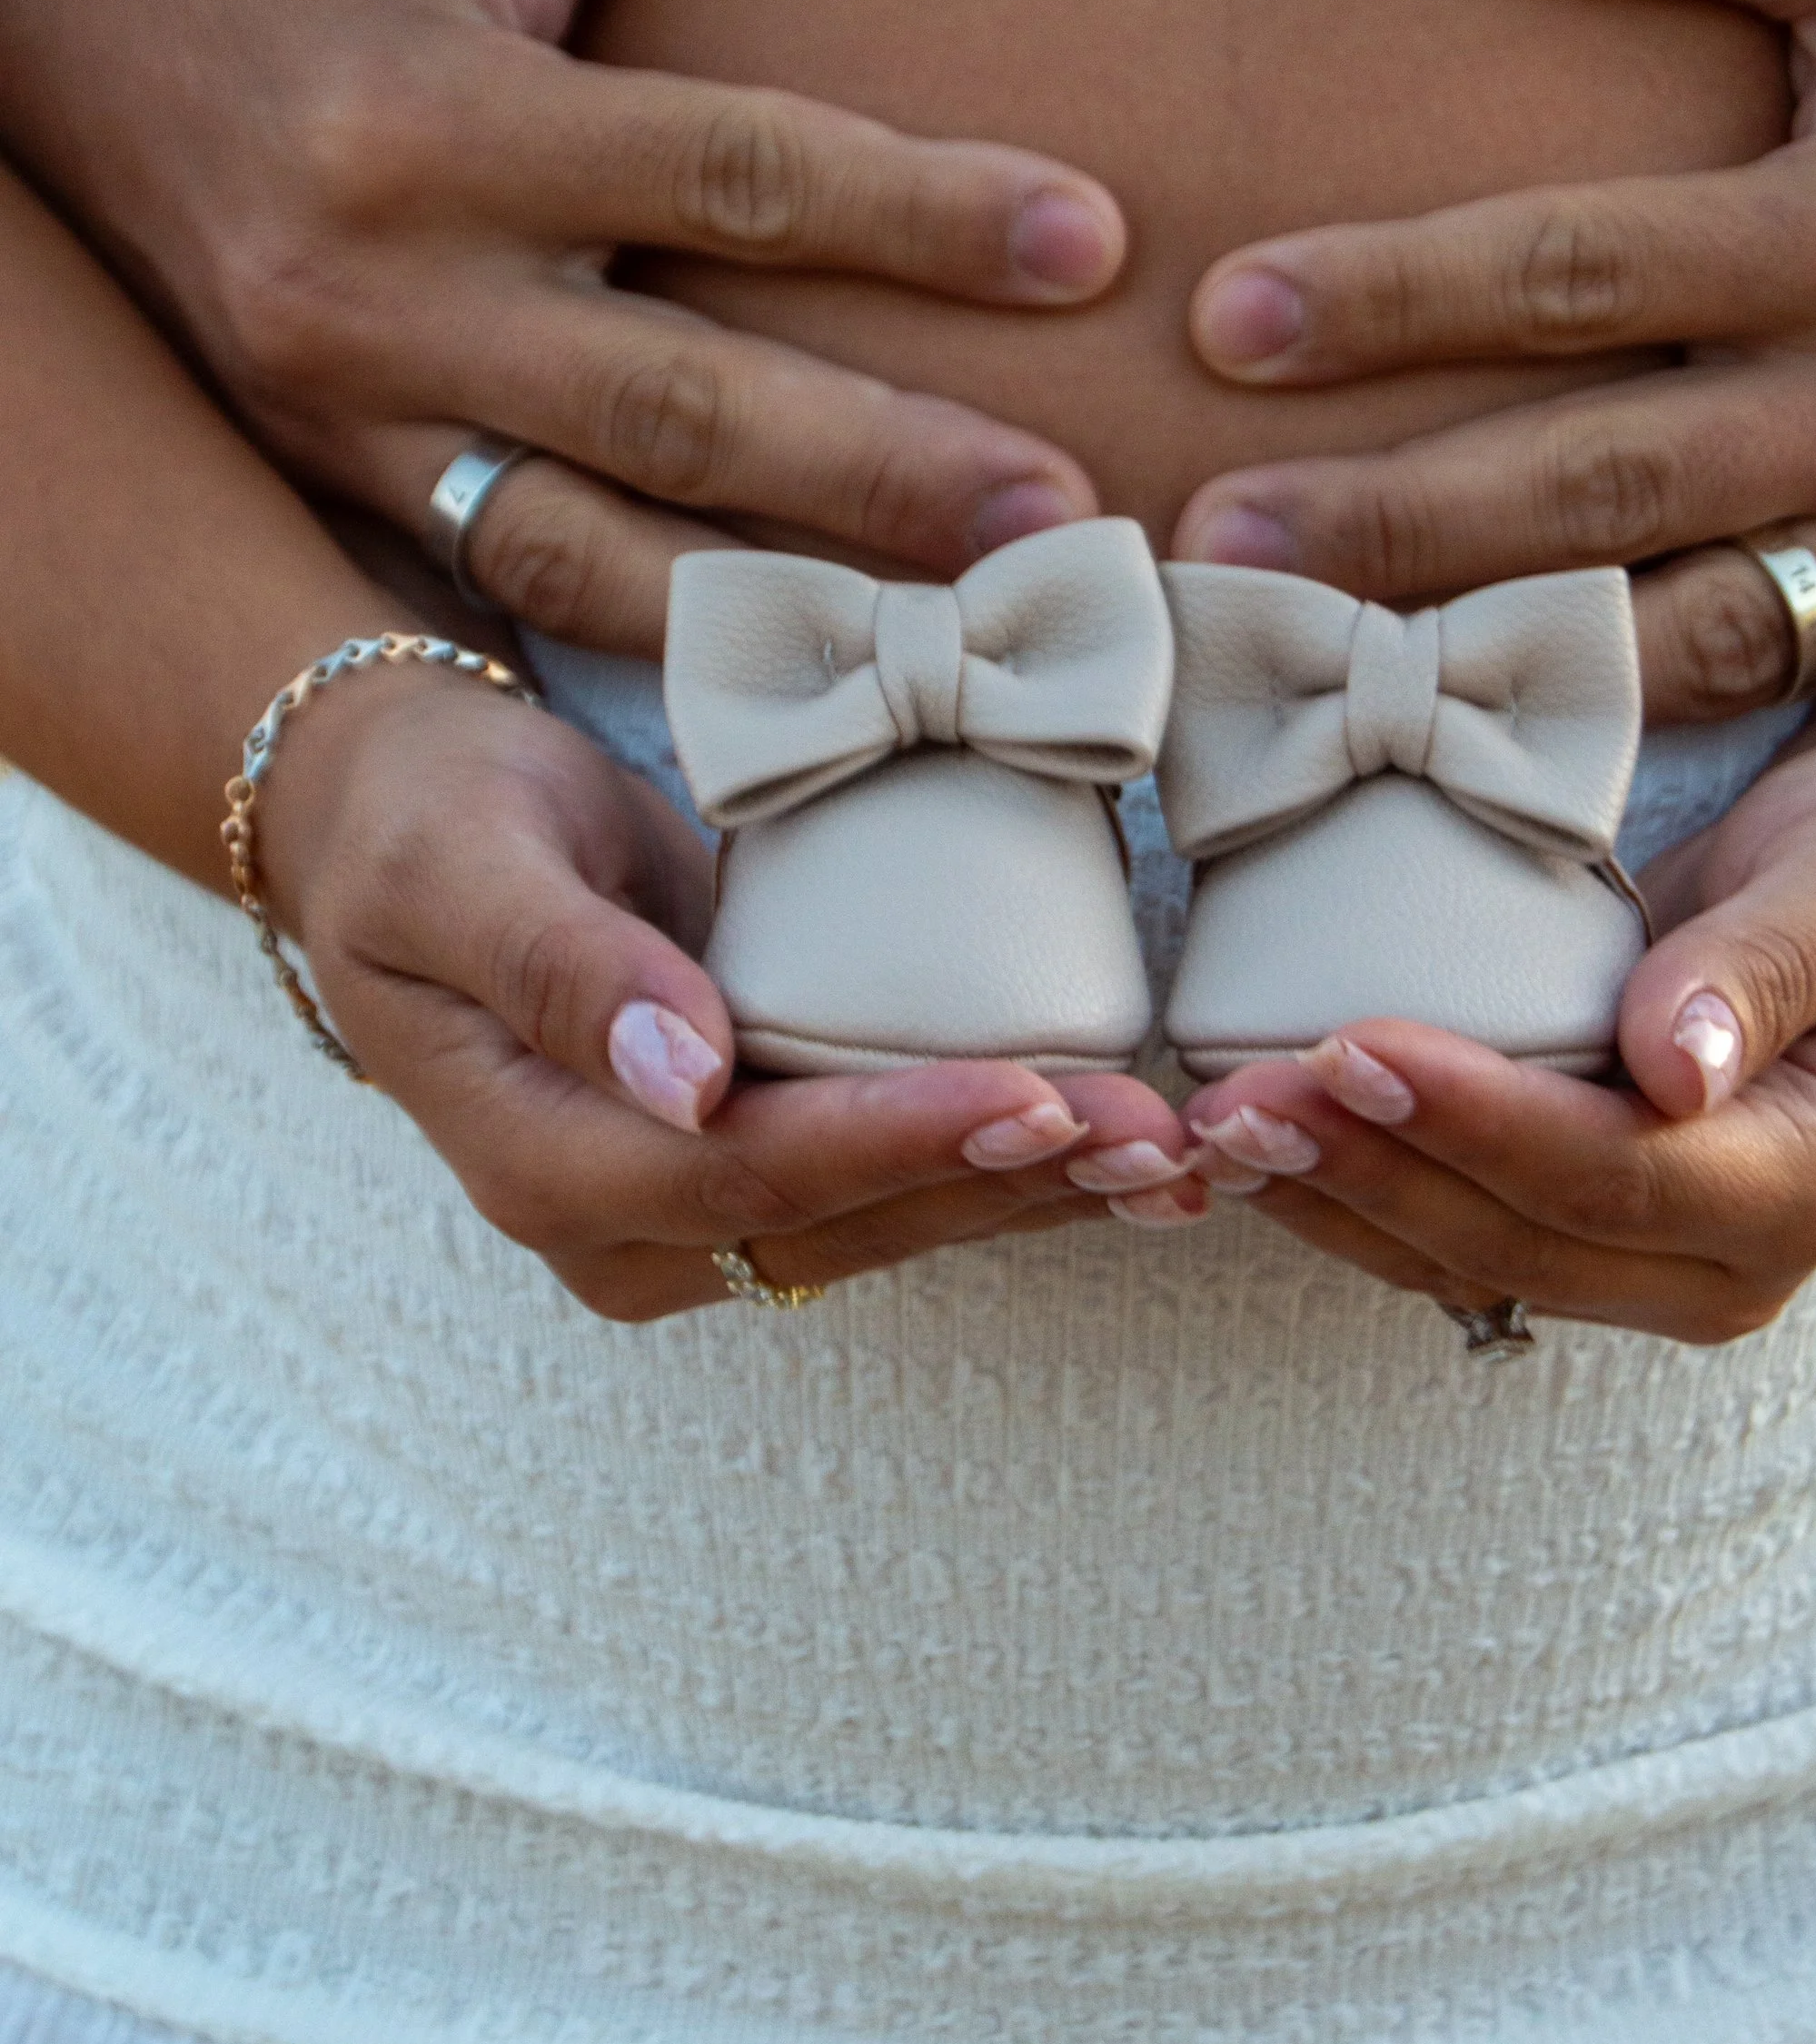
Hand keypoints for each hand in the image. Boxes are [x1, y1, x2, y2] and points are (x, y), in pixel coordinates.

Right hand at [0, 0, 1126, 646]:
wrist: (69, 32)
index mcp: (434, 114)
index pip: (722, 167)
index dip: (911, 211)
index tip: (1087, 243)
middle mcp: (387, 289)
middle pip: (676, 399)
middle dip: (879, 467)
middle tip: (1065, 516)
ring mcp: (360, 418)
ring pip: (595, 548)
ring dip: (787, 610)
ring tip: (964, 645)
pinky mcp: (350, 490)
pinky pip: (523, 591)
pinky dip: (667, 643)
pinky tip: (809, 680)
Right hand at [259, 675, 1201, 1319]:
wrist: (403, 823)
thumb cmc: (419, 822)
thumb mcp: (456, 865)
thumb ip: (559, 966)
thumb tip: (679, 1080)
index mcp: (541, 1165)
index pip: (746, 1176)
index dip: (894, 1142)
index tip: (1031, 1095)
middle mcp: (626, 1220)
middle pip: (845, 1221)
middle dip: (1009, 1180)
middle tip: (1159, 1136)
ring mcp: (699, 1203)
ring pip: (894, 1218)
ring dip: (1039, 1189)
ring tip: (1183, 1150)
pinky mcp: (766, 1154)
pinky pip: (902, 1175)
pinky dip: (1015, 1155)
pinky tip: (1128, 1135)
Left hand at [1172, 0, 1815, 721]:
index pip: (1587, 266)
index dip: (1398, 298)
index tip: (1229, 322)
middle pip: (1599, 483)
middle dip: (1392, 525)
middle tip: (1207, 551)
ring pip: (1675, 629)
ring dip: (1485, 662)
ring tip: (1309, 676)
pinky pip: (1768, 681)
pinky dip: (1627, 720)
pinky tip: (1486, 734)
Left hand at [1180, 711, 1815, 1344]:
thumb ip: (1768, 968)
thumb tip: (1677, 1067)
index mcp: (1802, 1186)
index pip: (1607, 1176)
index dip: (1472, 1121)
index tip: (1352, 1047)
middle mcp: (1723, 1258)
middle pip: (1511, 1237)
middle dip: (1363, 1170)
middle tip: (1231, 1098)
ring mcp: (1652, 1256)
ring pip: (1461, 1253)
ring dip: (1332, 1193)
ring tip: (1211, 1122)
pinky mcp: (1586, 1220)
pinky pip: (1450, 1228)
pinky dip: (1352, 1183)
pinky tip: (1258, 1133)